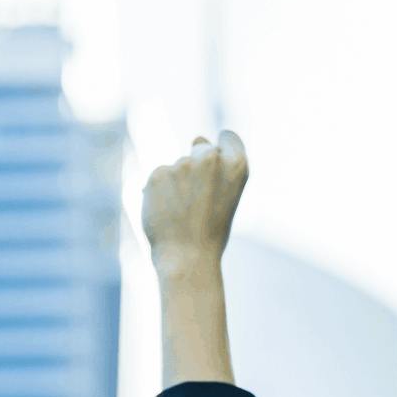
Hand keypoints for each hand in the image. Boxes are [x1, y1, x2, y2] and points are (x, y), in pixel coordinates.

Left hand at [143, 130, 248, 276]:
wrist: (188, 257)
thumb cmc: (212, 231)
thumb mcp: (226, 196)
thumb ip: (217, 167)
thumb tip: (196, 138)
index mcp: (237, 165)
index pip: (229, 138)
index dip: (223, 152)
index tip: (218, 172)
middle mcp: (211, 158)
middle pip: (201, 148)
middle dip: (198, 168)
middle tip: (200, 202)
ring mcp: (183, 164)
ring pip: (178, 166)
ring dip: (178, 184)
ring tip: (184, 213)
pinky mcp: (159, 173)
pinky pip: (159, 177)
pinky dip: (160, 192)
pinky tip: (167, 212)